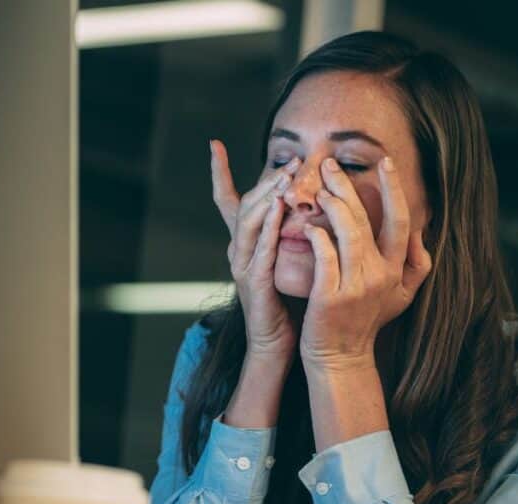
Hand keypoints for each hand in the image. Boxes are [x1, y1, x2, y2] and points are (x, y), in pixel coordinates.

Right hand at [210, 139, 300, 359]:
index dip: (220, 172)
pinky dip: (268, 226)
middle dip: (265, 180)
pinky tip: (278, 208)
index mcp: (244, 243)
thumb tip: (304, 202)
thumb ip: (288, 233)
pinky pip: (260, 247)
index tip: (213, 144)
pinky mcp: (253, 282)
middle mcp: (238, 250)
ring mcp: (242, 265)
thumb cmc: (286, 302)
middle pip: (244, 204)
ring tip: (285, 175)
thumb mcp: (285, 259)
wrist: (276, 344)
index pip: (227, 200)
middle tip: (289, 159)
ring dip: (267, 196)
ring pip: (249, 221)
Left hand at [299, 156, 431, 370]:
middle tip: (329, 165)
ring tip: (317, 190)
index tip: (385, 162)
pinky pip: (324, 256)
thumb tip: (421, 236)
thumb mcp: (401, 297)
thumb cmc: (366, 323)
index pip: (400, 220)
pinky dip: (316, 237)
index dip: (394, 189)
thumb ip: (416, 266)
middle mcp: (379, 274)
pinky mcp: (330, 296)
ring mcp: (355, 285)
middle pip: (367, 219)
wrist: (341, 357)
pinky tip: (308, 226)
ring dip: (331, 205)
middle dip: (346, 186)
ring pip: (347, 232)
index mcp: (395, 269)